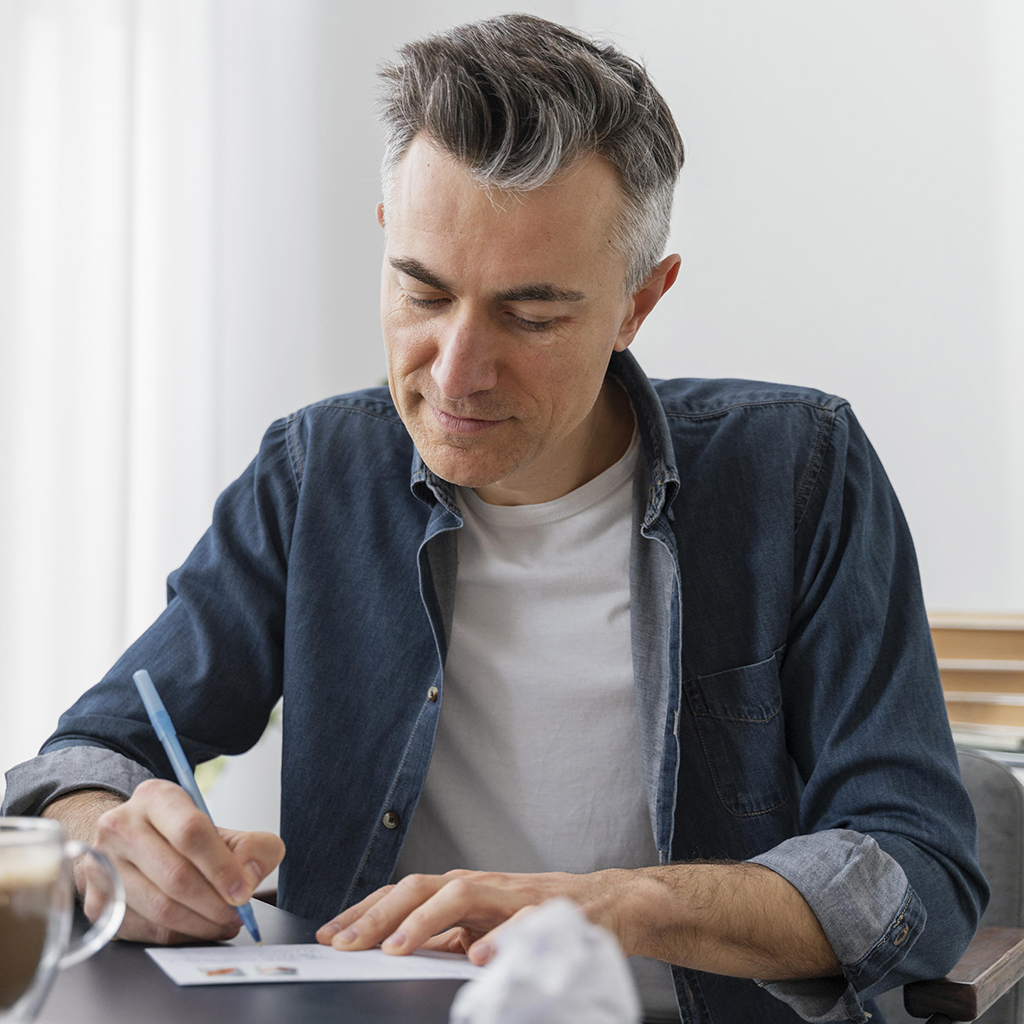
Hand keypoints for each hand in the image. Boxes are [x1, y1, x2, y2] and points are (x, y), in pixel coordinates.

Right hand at [47, 780, 284, 944]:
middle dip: (215, 903)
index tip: (243, 891)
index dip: (222, 867)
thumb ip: (251, 846)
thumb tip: (249, 876)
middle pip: (176, 875)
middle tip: (238, 914)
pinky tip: (198, 928)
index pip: (191, 832)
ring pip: (160, 908)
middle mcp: (120, 826)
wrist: (129, 843)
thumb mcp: (220, 828)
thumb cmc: (180, 837)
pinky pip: (145, 929)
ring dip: (200, 924)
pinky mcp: (95, 902)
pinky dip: (179, 935)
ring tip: (223, 923)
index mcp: (156, 797)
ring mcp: (101, 865)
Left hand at [315, 868, 632, 964]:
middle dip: (379, 915)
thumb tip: (395, 954)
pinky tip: (480, 959)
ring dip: (425, 919)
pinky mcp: (550, 913)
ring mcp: (513, 897)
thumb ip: (446, 938)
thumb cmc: (538, 915)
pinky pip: (521, 922)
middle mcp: (481, 887)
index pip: (403, 893)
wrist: (607, 903)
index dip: (365, 910)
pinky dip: (499, 939)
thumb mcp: (483, 927)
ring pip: (463, 894)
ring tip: (396, 948)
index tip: (329, 934)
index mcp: (462, 892)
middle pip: (422, 887)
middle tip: (345, 943)